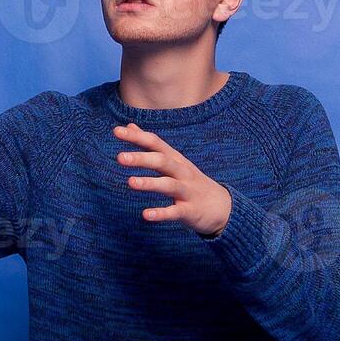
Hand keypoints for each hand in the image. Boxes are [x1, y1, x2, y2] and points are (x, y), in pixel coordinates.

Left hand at [114, 122, 232, 236]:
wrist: (222, 207)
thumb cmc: (191, 182)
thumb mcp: (173, 160)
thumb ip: (151, 144)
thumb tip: (130, 125)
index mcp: (175, 159)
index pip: (156, 143)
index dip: (137, 137)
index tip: (116, 131)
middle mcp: (182, 172)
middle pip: (162, 161)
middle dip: (141, 158)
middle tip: (120, 157)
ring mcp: (187, 191)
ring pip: (168, 185)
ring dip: (150, 183)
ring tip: (130, 182)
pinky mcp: (190, 211)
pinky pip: (175, 212)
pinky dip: (161, 213)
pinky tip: (146, 215)